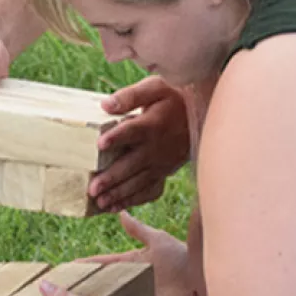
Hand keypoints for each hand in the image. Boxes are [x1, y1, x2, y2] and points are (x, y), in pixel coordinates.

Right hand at [76, 211, 194, 295]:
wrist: (198, 280)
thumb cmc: (181, 256)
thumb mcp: (157, 239)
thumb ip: (138, 229)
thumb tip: (121, 212)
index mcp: (132, 261)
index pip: (105, 262)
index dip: (89, 263)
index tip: (71, 263)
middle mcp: (132, 278)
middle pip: (104, 282)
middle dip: (87, 284)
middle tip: (66, 285)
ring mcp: (137, 294)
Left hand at [89, 76, 190, 210]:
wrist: (203, 115)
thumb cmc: (174, 98)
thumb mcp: (156, 88)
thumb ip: (130, 96)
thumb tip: (105, 104)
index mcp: (152, 124)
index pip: (132, 131)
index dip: (116, 137)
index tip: (100, 144)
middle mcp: (156, 147)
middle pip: (131, 164)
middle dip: (112, 178)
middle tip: (92, 190)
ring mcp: (161, 163)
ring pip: (138, 182)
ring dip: (119, 194)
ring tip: (101, 203)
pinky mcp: (165, 172)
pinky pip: (150, 190)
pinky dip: (134, 200)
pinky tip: (117, 207)